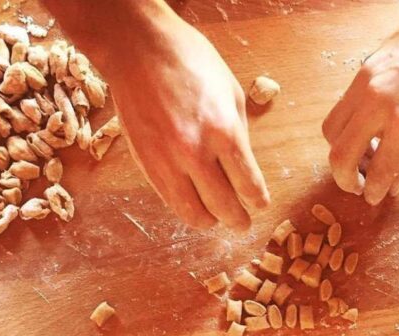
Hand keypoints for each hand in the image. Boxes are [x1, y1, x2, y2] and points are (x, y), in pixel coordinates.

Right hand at [102, 9, 268, 229]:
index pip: (249, 185)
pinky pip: (169, 200)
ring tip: (217, 220)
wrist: (138, 50)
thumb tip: (243, 165)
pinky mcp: (146, 164)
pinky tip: (194, 207)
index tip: (260, 204)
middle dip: (238, 220)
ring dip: (210, 222)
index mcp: (225, 132)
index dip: (258, 201)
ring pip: (193, 213)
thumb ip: (239, 133)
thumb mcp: (231, 92)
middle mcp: (196, 153)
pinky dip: (185, 209)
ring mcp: (167, 161)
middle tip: (243, 224)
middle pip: (225, 207)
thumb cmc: (189, 61)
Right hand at [322, 1, 398, 204]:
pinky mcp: (359, 71)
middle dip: (345, 178)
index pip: (378, 171)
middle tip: (357, 186)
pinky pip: (340, 108)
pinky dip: (346, 127)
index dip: (374, 192)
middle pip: (339, 154)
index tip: (373, 198)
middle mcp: (378, 104)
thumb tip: (394, 186)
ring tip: (363, 156)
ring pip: (331, 130)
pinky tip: (367, 130)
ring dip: (341, 151)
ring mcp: (364, 85)